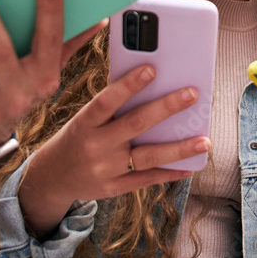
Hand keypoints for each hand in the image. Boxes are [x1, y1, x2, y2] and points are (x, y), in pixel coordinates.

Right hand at [18, 64, 209, 235]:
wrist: (52, 177)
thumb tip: (152, 87)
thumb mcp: (84, 119)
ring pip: (148, 157)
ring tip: (204, 140)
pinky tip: (191, 166)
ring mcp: (106, 169)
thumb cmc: (78, 137)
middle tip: (192, 94)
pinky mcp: (115, 188)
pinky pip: (147, 179)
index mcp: (85, 122)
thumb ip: (112, 107)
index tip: (152, 69)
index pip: (107, 101)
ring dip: (179, 149)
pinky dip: (170, 173)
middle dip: (166, 108)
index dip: (128, 86)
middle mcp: (96, 145)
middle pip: (135, 125)